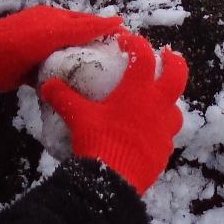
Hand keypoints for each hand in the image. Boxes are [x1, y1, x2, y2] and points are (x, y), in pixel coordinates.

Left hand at [0, 6, 125, 92]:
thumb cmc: (19, 42)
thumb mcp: (54, 32)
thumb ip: (83, 28)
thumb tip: (116, 20)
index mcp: (56, 19)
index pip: (89, 22)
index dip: (107, 29)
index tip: (130, 41)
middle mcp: (50, 32)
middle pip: (80, 41)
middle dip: (98, 50)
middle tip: (122, 65)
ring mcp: (41, 52)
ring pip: (68, 59)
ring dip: (82, 67)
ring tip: (106, 81)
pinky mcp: (33, 71)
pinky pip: (55, 74)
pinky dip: (66, 80)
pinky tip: (80, 91)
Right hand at [39, 30, 186, 194]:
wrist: (112, 183)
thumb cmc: (97, 142)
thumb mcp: (77, 116)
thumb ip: (62, 97)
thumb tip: (47, 84)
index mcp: (138, 91)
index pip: (143, 56)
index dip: (136, 43)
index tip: (126, 40)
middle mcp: (157, 106)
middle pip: (177, 75)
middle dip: (174, 61)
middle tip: (166, 55)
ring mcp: (164, 130)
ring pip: (175, 108)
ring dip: (168, 100)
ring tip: (156, 100)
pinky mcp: (164, 151)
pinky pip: (167, 135)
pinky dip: (159, 129)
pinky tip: (147, 133)